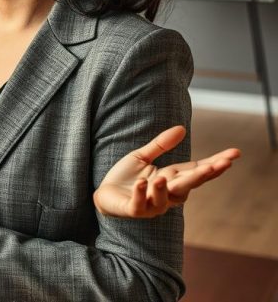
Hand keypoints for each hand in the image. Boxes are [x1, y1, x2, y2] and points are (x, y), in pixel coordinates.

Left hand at [93, 125, 239, 218]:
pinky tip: (144, 183)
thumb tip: (182, 128)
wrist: (104, 195)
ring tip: (162, 177)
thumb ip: (161, 145)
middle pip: (188, 185)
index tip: (234, 154)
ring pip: (165, 198)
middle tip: (219, 165)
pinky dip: (142, 194)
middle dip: (203, 176)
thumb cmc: (125, 177)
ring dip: (165, 188)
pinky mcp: (133, 210)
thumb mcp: (142, 156)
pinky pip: (139, 204)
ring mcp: (151, 204)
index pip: (197, 171)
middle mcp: (166, 194)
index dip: (215, 164)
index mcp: (171, 179)